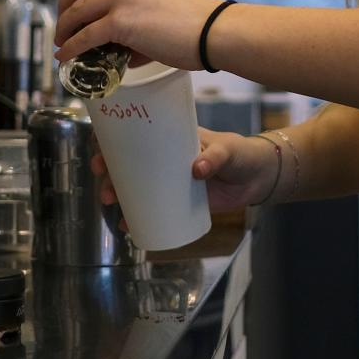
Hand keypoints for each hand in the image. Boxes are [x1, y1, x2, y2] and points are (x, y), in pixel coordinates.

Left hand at [54, 0, 220, 69]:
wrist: (213, 31)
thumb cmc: (196, 23)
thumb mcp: (161, 1)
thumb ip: (137, 14)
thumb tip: (119, 48)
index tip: (72, 7)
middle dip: (64, 7)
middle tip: (62, 25)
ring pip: (78, 10)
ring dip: (64, 27)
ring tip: (60, 42)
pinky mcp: (121, 21)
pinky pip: (86, 35)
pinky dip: (71, 46)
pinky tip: (65, 55)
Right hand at [90, 126, 280, 223]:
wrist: (257, 178)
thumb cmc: (240, 154)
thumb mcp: (227, 150)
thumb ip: (214, 157)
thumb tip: (196, 169)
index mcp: (171, 137)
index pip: (135, 132)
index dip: (112, 138)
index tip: (100, 146)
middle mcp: (163, 158)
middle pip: (127, 162)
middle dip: (109, 170)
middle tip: (103, 178)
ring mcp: (169, 181)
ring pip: (134, 186)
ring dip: (117, 193)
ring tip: (111, 203)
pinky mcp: (177, 202)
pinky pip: (151, 209)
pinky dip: (136, 217)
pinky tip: (126, 225)